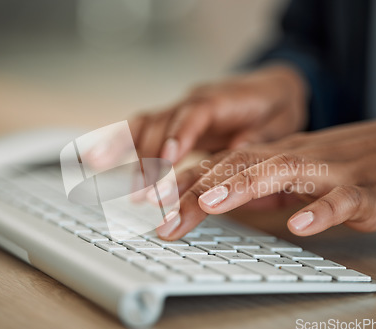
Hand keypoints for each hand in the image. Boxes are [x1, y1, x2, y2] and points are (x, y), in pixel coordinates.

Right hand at [87, 63, 307, 165]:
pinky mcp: (173, 122)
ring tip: (96, 168)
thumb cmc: (274, 107)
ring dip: (121, 147)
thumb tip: (234, 156)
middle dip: (148, 157)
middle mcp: (194, 101)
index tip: (168, 158)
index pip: (195, 113)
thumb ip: (256, 138)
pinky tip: (97, 157)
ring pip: (144, 123)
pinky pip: (141, 129)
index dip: (179, 134)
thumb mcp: (278, 122)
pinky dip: (119, 142)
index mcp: (222, 100)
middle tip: (139, 192)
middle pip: (162, 122)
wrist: (270, 88)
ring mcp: (180, 110)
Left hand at [155, 115, 375, 238]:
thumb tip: (217, 197)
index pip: (222, 165)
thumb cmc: (351, 165)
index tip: (151, 203)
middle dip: (197, 191)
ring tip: (211, 205)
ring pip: (282, 172)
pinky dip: (320, 211)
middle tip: (162, 215)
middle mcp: (296, 158)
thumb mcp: (295, 174)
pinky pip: (341, 200)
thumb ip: (258, 183)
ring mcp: (330, 172)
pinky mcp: (365, 191)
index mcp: (276, 157)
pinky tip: (299, 225)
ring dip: (242, 188)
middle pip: (240, 168)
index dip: (184, 183)